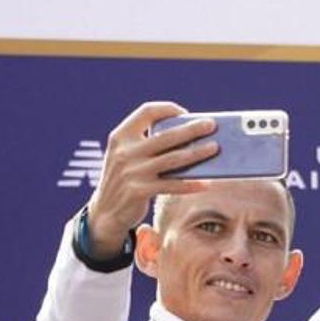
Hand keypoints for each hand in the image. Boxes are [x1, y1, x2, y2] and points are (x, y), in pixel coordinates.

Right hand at [85, 101, 218, 256]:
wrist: (104, 211)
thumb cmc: (125, 179)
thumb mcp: (126, 156)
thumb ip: (147, 144)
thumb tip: (190, 139)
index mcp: (121, 136)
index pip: (146, 112)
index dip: (167, 109)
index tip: (185, 113)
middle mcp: (125, 151)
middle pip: (166, 135)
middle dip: (192, 129)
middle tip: (211, 125)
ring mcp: (132, 172)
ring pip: (173, 159)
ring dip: (197, 153)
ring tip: (215, 148)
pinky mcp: (139, 191)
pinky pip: (172, 185)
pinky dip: (190, 184)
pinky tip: (205, 183)